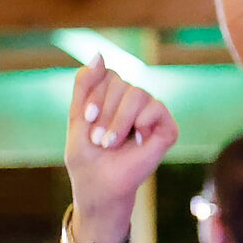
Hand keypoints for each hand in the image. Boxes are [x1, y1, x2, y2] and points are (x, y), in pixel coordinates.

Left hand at [64, 59, 177, 242]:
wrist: (100, 188)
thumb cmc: (87, 159)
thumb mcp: (77, 118)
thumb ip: (84, 85)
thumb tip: (98, 53)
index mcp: (112, 97)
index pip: (108, 75)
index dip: (96, 96)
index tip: (88, 120)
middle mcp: (133, 101)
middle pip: (122, 82)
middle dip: (105, 112)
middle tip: (99, 140)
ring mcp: (150, 114)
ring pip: (138, 93)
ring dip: (119, 120)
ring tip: (111, 144)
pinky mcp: (166, 129)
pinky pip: (157, 108)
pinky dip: (142, 122)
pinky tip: (136, 140)